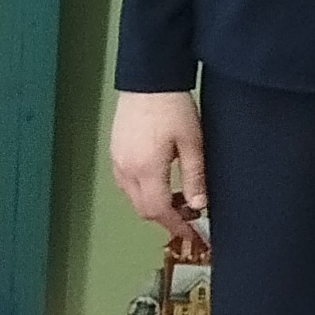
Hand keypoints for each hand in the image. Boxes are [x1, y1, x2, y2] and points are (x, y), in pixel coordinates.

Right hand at [109, 88, 209, 256]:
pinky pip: (128, 183)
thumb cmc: (172, 106)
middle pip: (144, 209)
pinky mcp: (115, 153)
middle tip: (190, 214)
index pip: (159, 211)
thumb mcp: (192, 142)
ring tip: (180, 195)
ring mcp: (117, 161)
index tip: (191, 232)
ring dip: (155, 203)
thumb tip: (199, 204)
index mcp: (147, 169)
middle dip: (167, 217)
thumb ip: (195, 176)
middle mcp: (127, 169)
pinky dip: (144, 190)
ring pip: (134, 197)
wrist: (149, 81)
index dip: (176, 225)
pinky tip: (162, 179)